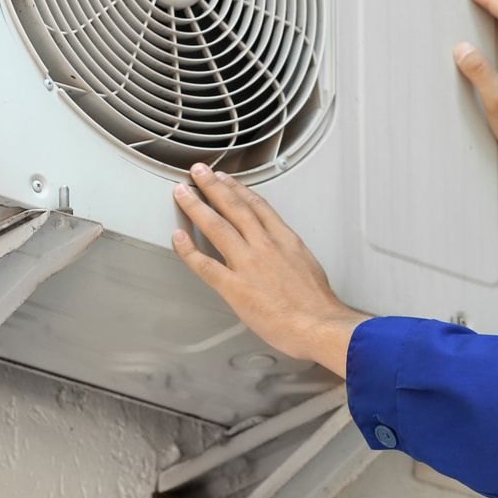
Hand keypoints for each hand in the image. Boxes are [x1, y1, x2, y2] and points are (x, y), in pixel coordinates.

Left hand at [170, 165, 368, 377]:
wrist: (319, 325)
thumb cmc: (318, 304)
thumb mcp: (309, 266)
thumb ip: (290, 256)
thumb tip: (282, 257)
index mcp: (285, 240)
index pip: (257, 206)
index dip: (239, 189)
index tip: (227, 179)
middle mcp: (264, 246)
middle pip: (234, 207)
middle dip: (213, 186)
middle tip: (199, 172)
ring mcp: (248, 264)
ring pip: (216, 227)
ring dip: (196, 206)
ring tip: (182, 193)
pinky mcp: (235, 287)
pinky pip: (205, 265)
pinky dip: (188, 250)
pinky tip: (178, 238)